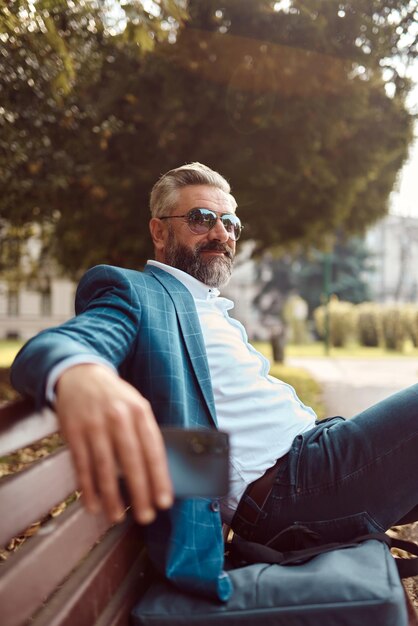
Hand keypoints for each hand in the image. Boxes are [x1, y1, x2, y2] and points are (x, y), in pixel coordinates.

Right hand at [55, 363, 172, 523]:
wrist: (80, 375)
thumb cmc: (114, 398)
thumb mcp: (136, 406)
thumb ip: (145, 434)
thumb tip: (156, 473)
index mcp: (139, 411)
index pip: (153, 449)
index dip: (159, 477)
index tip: (164, 501)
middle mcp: (118, 417)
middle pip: (131, 460)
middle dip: (140, 491)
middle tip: (146, 516)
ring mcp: (94, 425)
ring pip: (105, 467)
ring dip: (112, 496)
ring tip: (117, 517)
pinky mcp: (74, 432)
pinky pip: (82, 465)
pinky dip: (88, 488)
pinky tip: (94, 504)